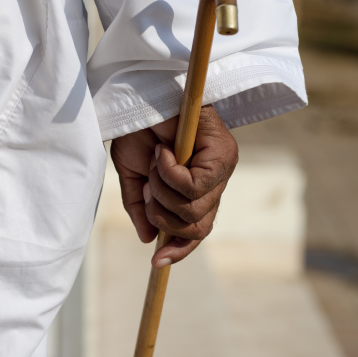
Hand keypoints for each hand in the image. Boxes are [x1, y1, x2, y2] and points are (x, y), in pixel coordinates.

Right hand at [110, 105, 237, 267]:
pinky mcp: (224, 154)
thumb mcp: (133, 174)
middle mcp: (216, 181)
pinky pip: (195, 186)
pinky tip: (163, 153)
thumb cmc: (139, 129)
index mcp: (198, 189)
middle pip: (197, 227)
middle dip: (163, 214)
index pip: (198, 231)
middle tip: (149, 186)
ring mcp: (223, 168)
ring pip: (194, 210)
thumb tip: (150, 239)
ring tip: (155, 162)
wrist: (143, 94)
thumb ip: (141, 207)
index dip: (180, 250)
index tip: (157, 262)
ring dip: (163, 191)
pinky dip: (170, 174)